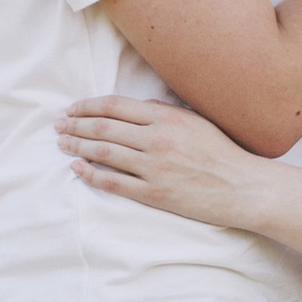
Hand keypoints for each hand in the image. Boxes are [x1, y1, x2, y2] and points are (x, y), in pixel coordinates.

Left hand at [57, 94, 270, 229]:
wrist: (244, 187)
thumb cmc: (222, 152)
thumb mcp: (196, 121)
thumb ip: (164, 112)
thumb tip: (136, 107)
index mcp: (166, 118)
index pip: (115, 106)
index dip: (88, 107)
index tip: (73, 109)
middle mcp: (157, 140)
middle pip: (103, 128)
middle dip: (75, 126)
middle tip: (58, 126)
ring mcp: (154, 168)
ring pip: (104, 153)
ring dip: (77, 147)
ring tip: (62, 144)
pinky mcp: (155, 194)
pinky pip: (114, 183)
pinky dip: (91, 175)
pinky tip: (77, 169)